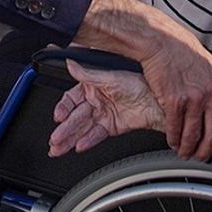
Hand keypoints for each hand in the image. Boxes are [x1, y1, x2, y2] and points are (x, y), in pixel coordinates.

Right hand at [49, 62, 166, 155]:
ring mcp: (104, 114)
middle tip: (54, 139)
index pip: (72, 99)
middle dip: (64, 129)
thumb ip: (87, 74)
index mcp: (93, 86)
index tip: (58, 116)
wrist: (157, 101)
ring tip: (60, 148)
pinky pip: (96, 135)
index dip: (63, 108)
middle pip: (75, 117)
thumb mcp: (110, 77)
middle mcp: (97, 100)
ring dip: (70, 138)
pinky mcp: (112, 126)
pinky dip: (88, 140)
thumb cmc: (139, 83)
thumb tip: (70, 63)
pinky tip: (79, 146)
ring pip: (83, 128)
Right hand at [136, 25, 211, 161]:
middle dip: (207, 152)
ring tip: (185, 152)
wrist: (166, 43)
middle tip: (201, 156)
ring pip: (193, 136)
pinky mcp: (175, 100)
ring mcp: (194, 97)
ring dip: (188, 149)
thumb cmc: (189, 56)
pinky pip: (175, 129)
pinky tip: (173, 141)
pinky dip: (173, 139)